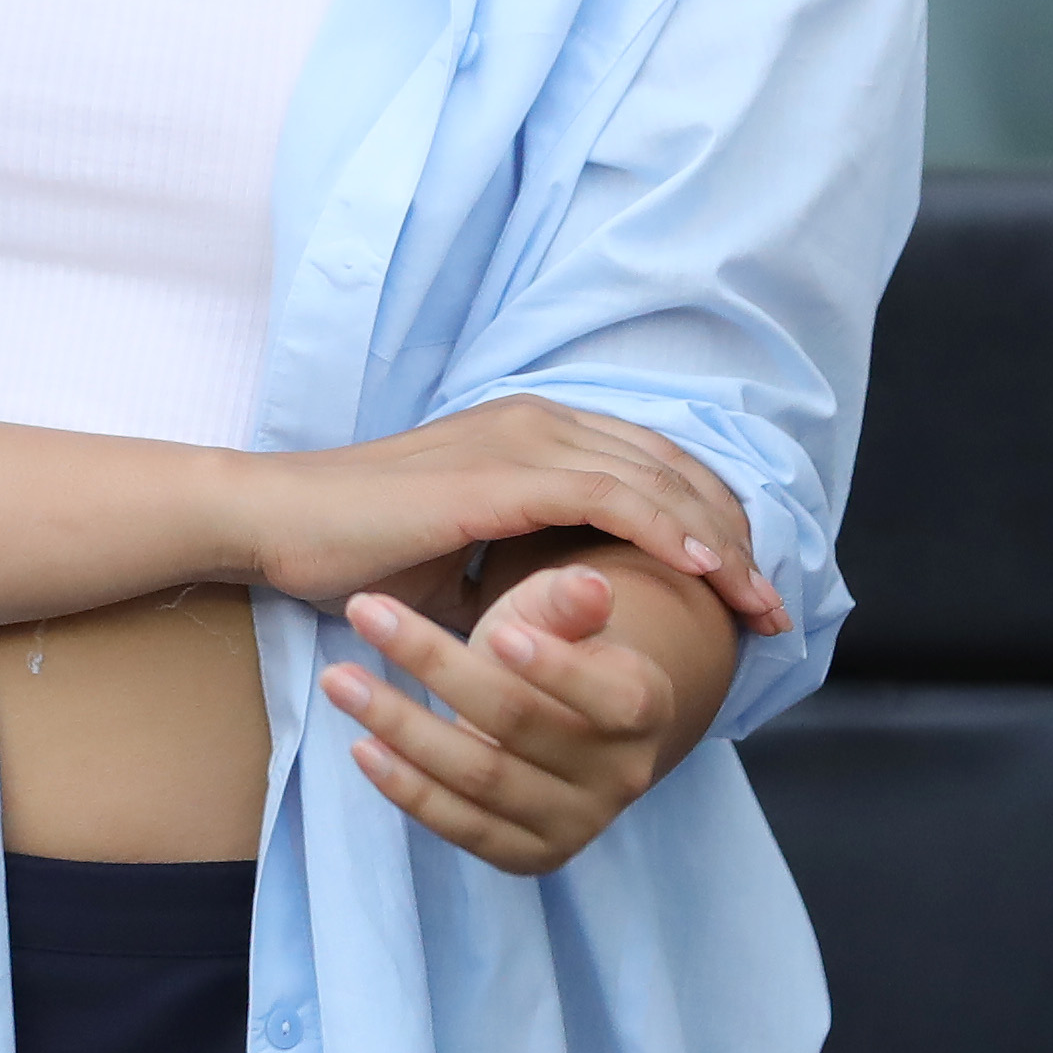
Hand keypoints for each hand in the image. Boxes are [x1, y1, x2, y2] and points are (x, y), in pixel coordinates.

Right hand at [231, 401, 783, 635]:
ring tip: (759, 603)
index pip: (654, 469)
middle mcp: (541, 421)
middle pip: (675, 470)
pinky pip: (616, 498)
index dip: (712, 525)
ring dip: (722, 546)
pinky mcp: (507, 473)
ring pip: (660, 482)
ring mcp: (526, 439)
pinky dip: (669, 535)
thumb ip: (526, 584)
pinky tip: (706, 576)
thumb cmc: (359, 553)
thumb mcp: (468, 569)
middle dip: (738, 540)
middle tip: (775, 607)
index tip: (747, 592)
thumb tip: (571, 631)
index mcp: (535, 433)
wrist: (277, 522)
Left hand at [321, 558, 720, 875]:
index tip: (495, 631)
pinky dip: (406, 787)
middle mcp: (622, 776)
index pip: (608, 694)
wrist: (564, 730)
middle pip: (520, 723)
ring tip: (339, 678)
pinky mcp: (529, 857)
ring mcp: (576, 824)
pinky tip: (363, 745)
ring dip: (400, 725)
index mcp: (648, 707)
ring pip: (480, 776)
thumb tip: (591, 584)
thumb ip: (567, 602)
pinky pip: (460, 826)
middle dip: (436, 665)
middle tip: (364, 613)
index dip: (555, 667)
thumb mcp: (559, 617)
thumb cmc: (555, 654)